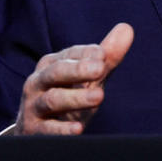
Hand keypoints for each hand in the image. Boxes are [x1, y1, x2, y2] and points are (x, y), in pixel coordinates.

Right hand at [13, 22, 133, 134]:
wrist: (41, 132)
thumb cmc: (68, 97)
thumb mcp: (88, 78)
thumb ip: (107, 57)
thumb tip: (127, 28)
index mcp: (51, 64)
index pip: (69, 54)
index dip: (86, 54)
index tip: (103, 55)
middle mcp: (38, 82)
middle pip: (56, 71)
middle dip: (78, 69)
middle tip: (101, 68)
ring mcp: (33, 106)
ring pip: (53, 99)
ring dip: (76, 98)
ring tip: (99, 96)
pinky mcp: (34, 131)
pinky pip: (46, 130)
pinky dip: (61, 129)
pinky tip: (77, 129)